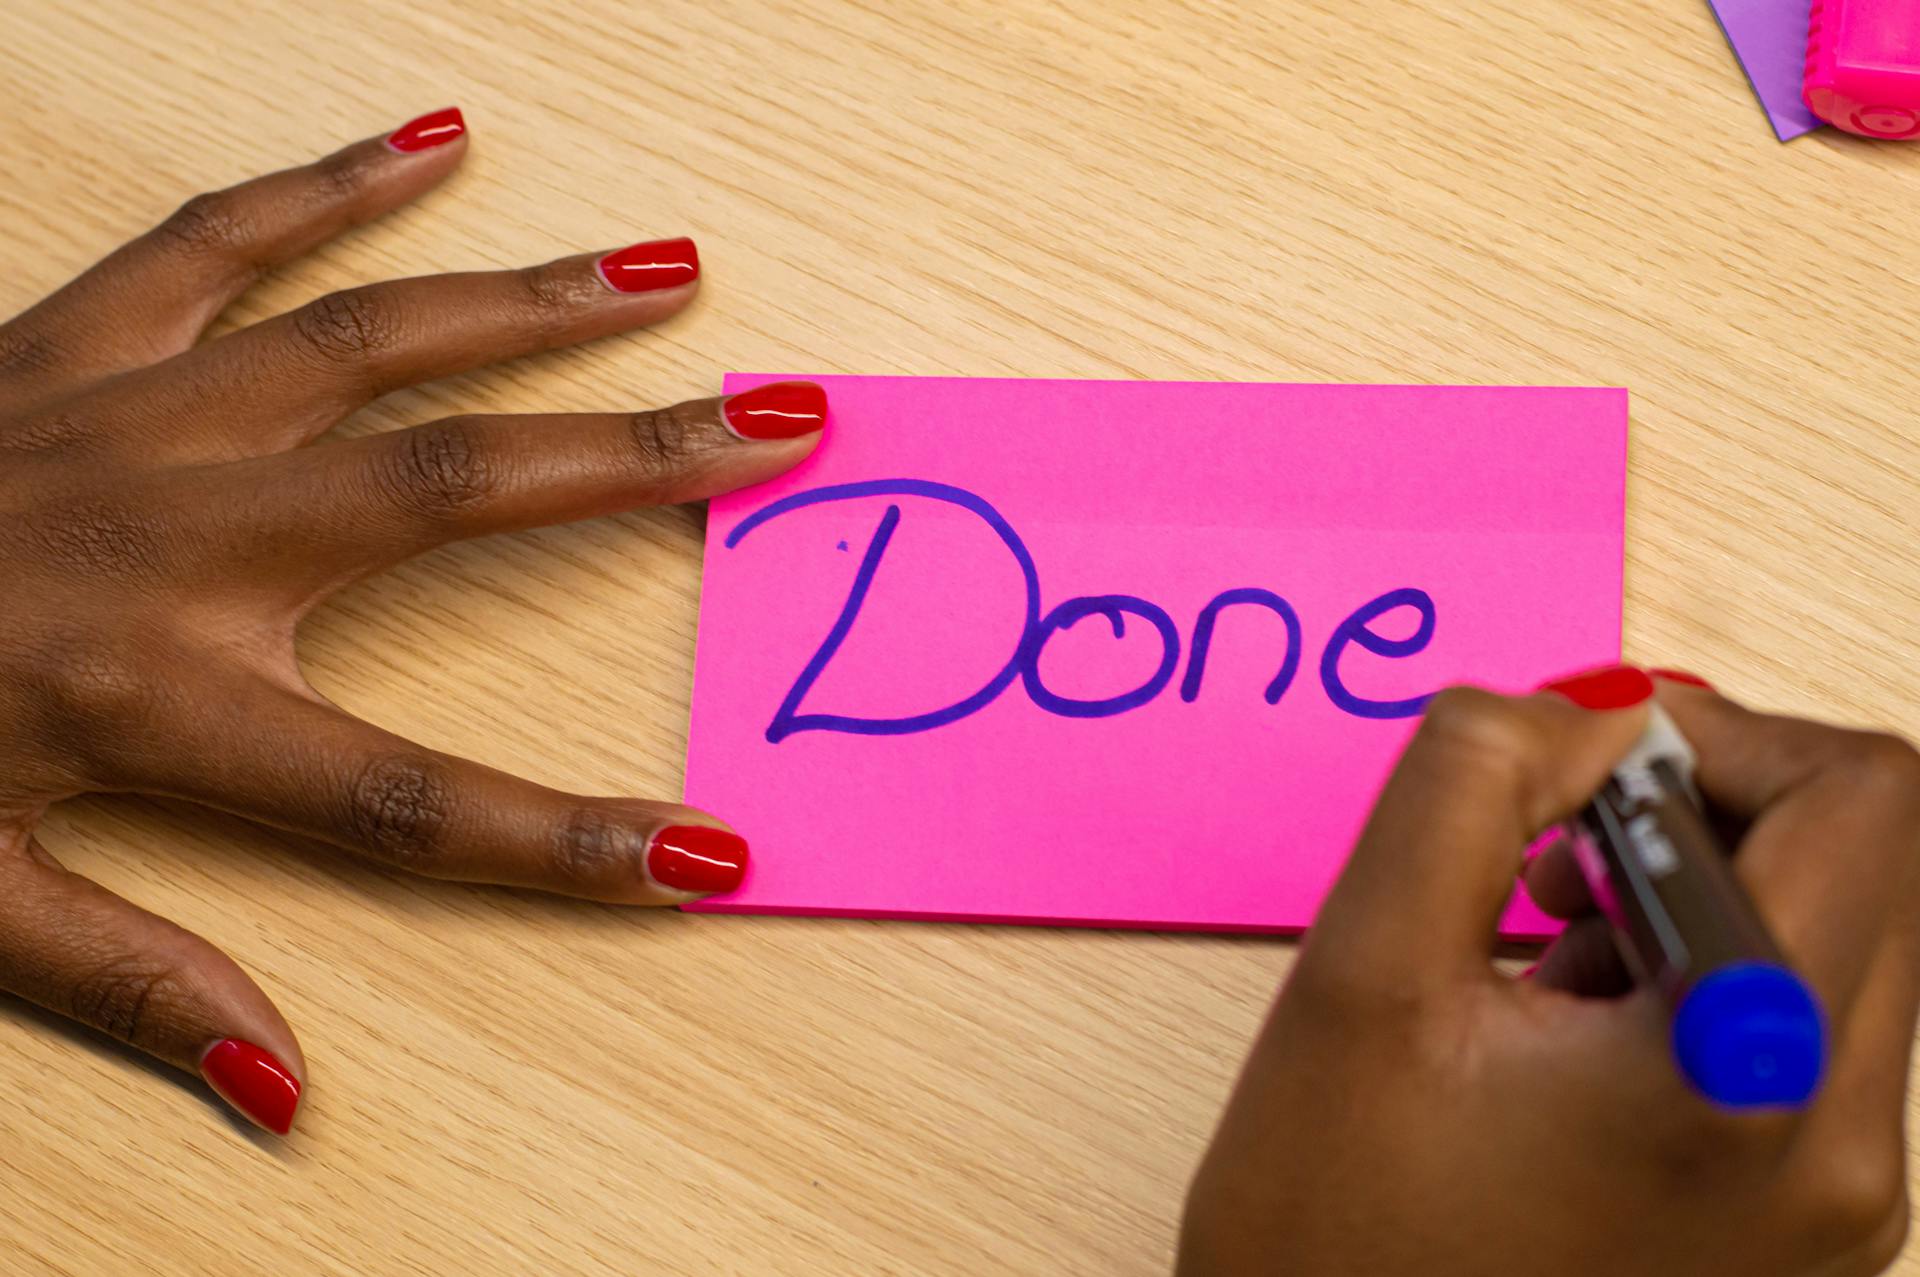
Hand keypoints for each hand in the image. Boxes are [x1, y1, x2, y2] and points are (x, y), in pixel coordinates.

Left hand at [0, 109, 825, 1133]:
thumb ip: (125, 981)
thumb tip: (281, 1086)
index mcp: (155, 700)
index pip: (403, 800)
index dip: (564, 837)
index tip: (703, 851)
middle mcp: (172, 537)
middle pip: (453, 491)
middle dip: (633, 462)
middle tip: (776, 425)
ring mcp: (127, 417)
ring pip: (370, 338)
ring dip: (534, 303)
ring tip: (666, 273)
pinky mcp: (69, 338)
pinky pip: (220, 238)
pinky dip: (336, 184)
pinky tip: (432, 139)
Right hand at [1179, 668, 1919, 1275]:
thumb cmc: (1333, 1238)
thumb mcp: (1363, 969)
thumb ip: (1471, 783)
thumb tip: (1588, 710)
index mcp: (1746, 1078)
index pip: (1861, 800)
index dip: (1717, 735)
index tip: (1589, 769)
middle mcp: (1840, 1155)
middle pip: (1865, 864)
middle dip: (1700, 814)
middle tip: (1550, 859)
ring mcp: (1837, 1205)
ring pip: (1834, 941)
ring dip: (1694, 897)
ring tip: (1542, 956)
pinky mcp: (1807, 1227)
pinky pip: (1803, 1032)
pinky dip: (1698, 981)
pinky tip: (1570, 1026)